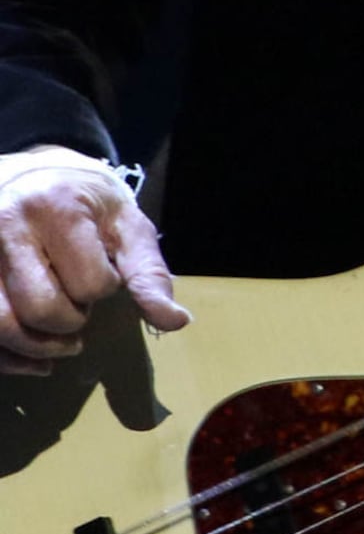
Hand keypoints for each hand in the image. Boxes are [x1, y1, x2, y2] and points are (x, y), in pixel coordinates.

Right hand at [0, 161, 188, 374]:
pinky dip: (7, 357)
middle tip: (78, 305)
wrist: (32, 175)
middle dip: (70, 321)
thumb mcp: (126, 224)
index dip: (105, 288)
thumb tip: (176, 321)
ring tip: (58, 335)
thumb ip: (149, 273)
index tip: (102, 272)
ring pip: (0, 325)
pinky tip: (31, 358)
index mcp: (55, 209)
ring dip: (36, 345)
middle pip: (41, 309)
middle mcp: (6, 227)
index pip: (90, 283)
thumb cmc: (86, 202)